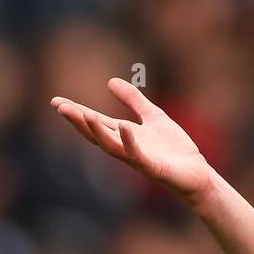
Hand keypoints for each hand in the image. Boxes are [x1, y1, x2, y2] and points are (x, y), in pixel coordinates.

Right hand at [51, 78, 213, 204]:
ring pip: (111, 146)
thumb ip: (133, 100)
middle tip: (61, 107)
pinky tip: (124, 127)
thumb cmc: (174, 149)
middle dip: (79, 121)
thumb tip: (110, 81)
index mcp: (124, 135)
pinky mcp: (152, 167)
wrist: (196, 173)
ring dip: (98, 131)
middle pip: (96, 134)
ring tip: (85, 115)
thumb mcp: (153, 116)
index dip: (77, 112)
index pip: (96, 122)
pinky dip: (129, 142)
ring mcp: (137, 158)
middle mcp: (125, 147)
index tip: (56, 101)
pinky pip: (137, 154)